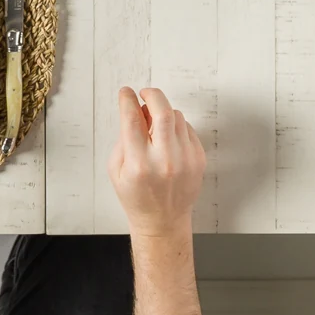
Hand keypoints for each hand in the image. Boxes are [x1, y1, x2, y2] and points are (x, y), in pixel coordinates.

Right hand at [110, 86, 204, 238]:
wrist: (163, 221)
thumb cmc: (136, 197)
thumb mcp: (116, 170)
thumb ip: (124, 138)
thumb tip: (137, 110)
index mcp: (139, 164)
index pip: (132, 120)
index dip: (127, 100)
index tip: (126, 93)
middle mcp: (164, 160)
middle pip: (163, 111)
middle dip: (152, 95)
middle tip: (145, 94)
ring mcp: (185, 159)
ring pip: (177, 116)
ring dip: (163, 112)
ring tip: (154, 125)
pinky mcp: (198, 159)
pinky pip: (187, 128)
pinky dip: (176, 126)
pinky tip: (168, 139)